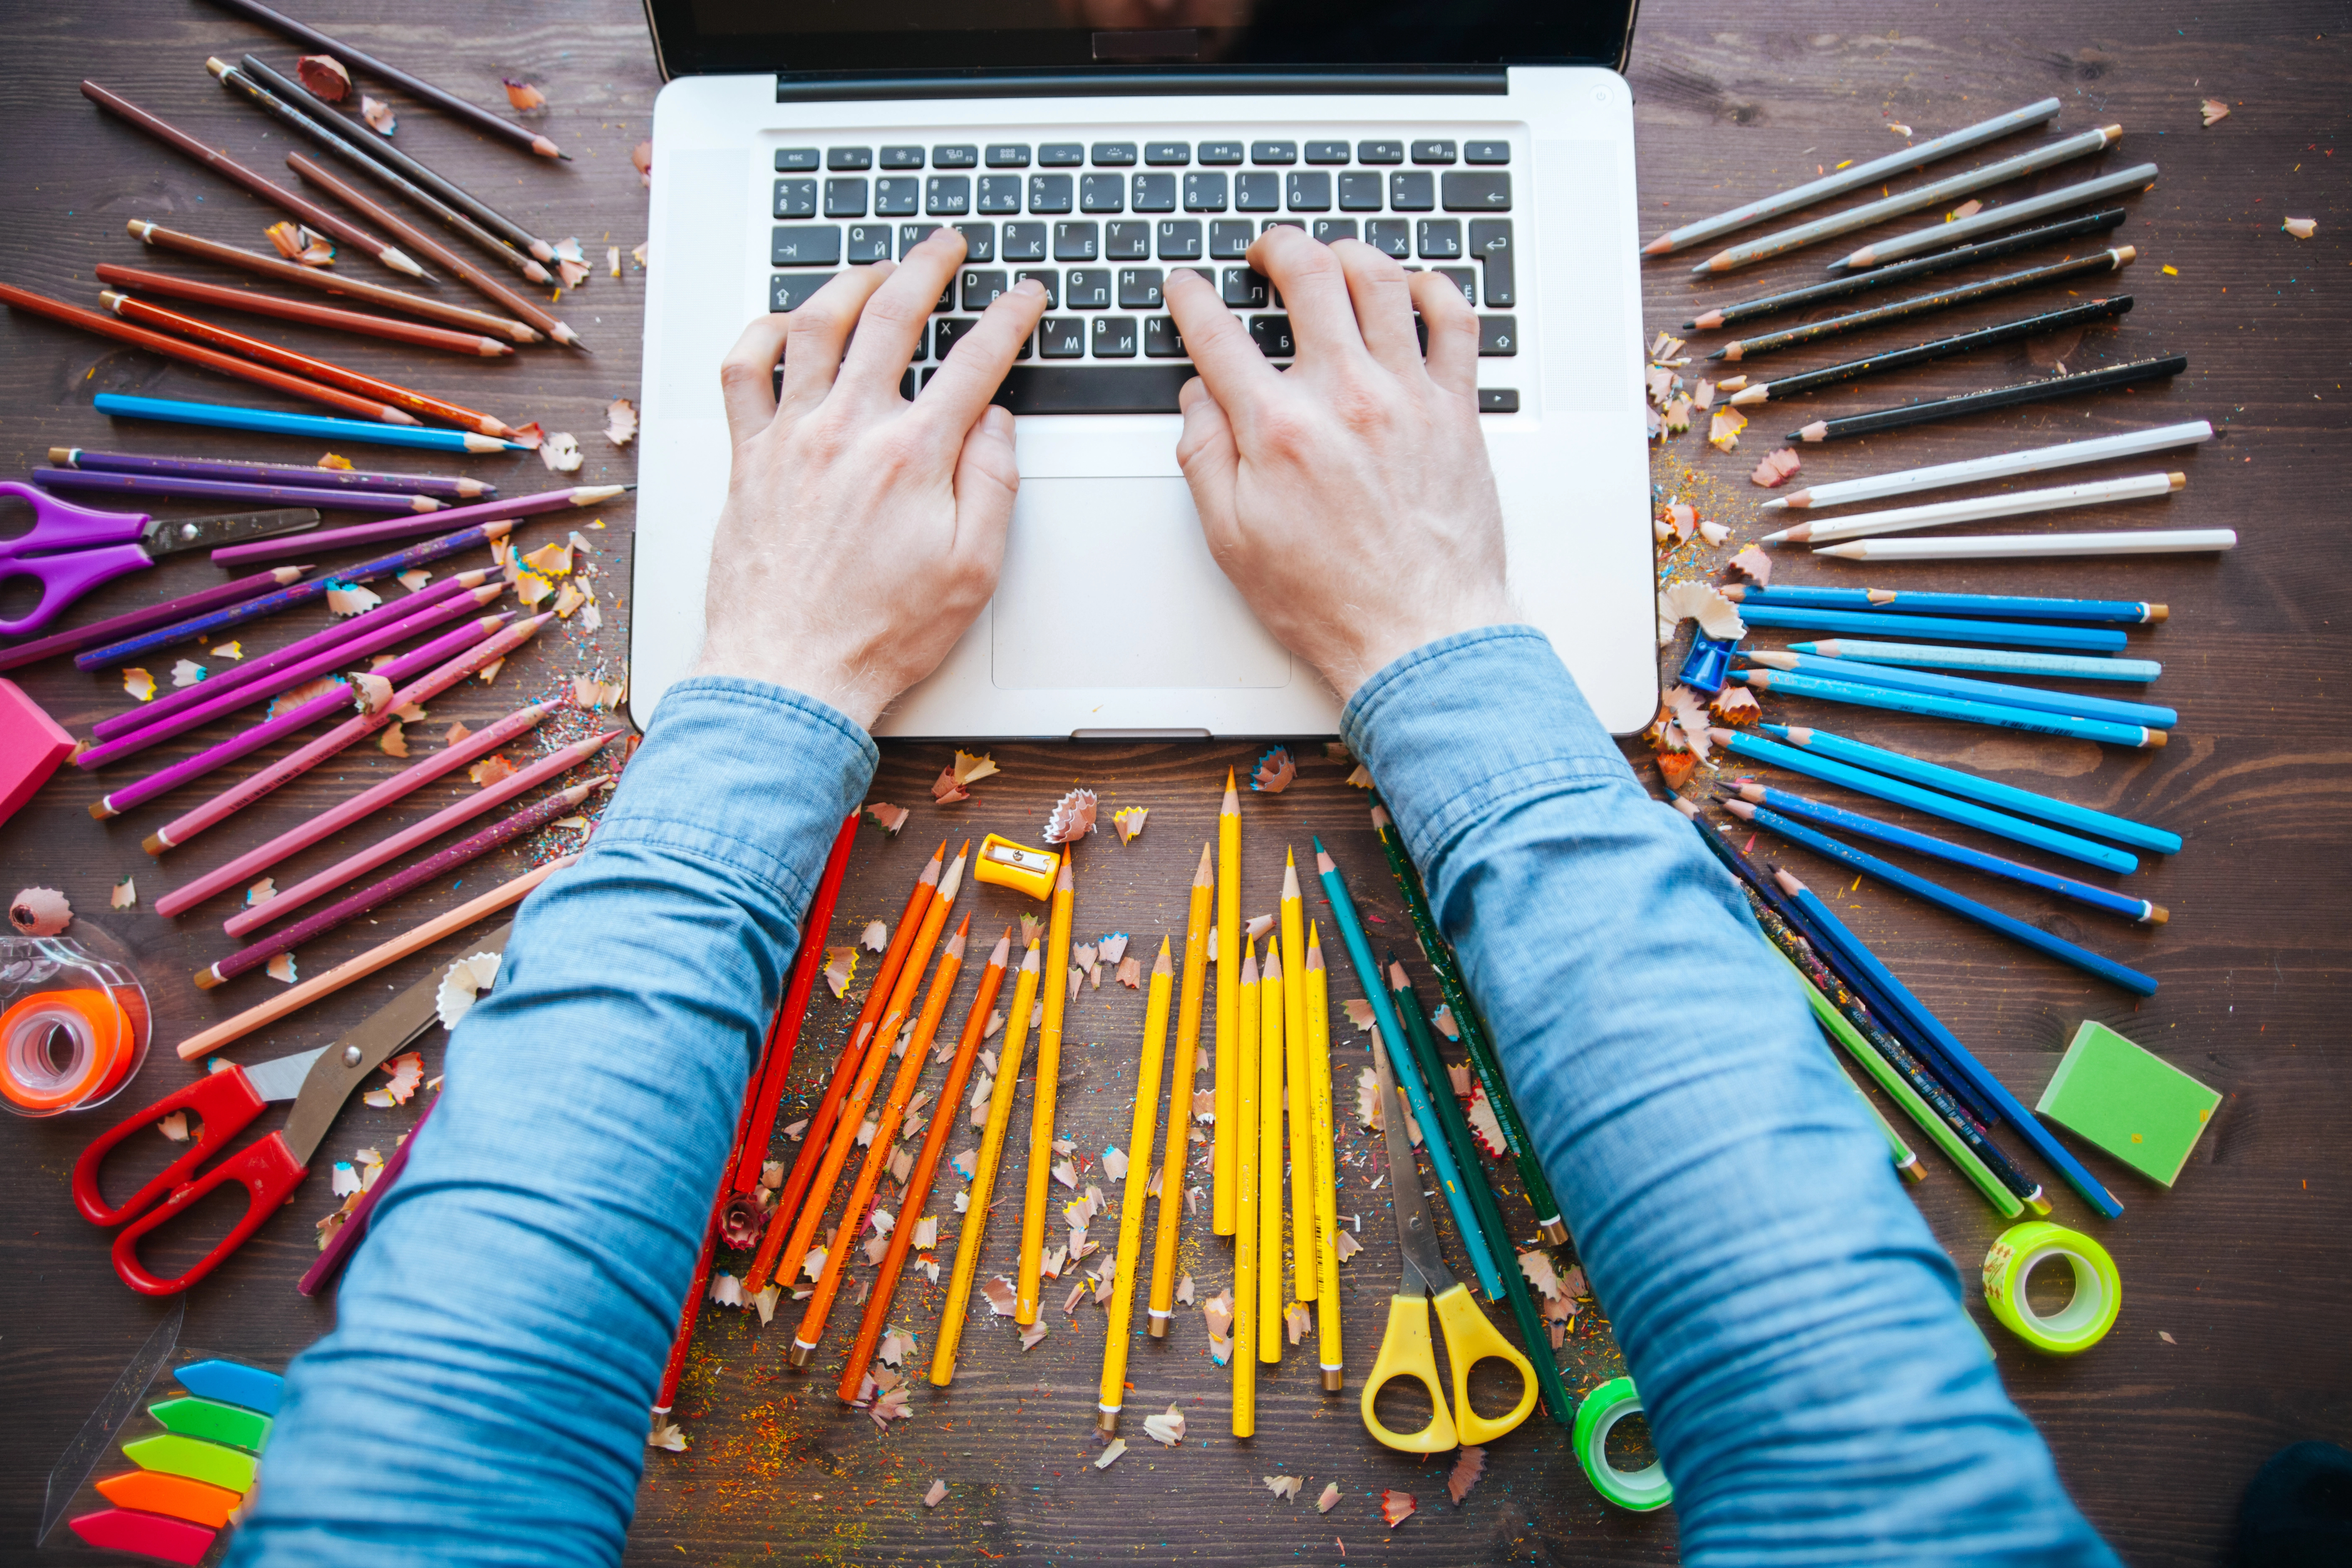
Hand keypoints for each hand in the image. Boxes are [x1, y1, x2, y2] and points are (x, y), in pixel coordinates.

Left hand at [692, 232, 1049, 729]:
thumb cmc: (879, 633)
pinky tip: (780, 323)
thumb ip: (993, 486)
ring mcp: (791, 438)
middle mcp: (849, 430)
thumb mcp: (974, 571)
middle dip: (928, 267)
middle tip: (947, 246)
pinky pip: (742, 372)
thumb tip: (995, 422)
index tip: (1024, 296)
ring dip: (849, 282)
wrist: (790, 673)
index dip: (1009, 318)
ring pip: (816, 325)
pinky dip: (760, 333)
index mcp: (914, 455)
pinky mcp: (748, 458)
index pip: (976, 361)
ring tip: (874, 268)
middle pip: (893, 316)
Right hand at [1162, 229, 1512, 700]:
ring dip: (1349, 253)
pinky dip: (1435, 289)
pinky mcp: (1456, 410)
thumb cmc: (1330, 599)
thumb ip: (1205, 457)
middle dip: (1277, 247)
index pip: (1218, 333)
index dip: (1190, 299)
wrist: (1418, 634)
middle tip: (1265, 253)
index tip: (1184, 288)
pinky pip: (1456, 322)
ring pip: (1381, 280)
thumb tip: (1197, 400)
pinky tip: (1416, 288)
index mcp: (1278, 429)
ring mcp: (1407, 397)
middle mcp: (1345, 397)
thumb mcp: (1231, 540)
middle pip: (1308, 275)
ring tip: (1333, 259)